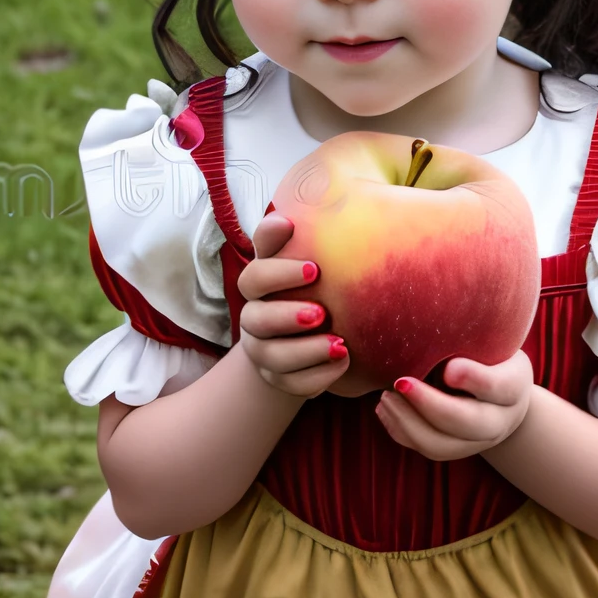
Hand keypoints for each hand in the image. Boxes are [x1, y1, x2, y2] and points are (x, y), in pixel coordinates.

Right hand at [236, 212, 348, 397]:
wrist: (308, 332)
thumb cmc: (310, 285)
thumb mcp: (304, 256)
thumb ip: (294, 238)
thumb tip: (294, 213)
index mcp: (260, 284)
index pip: (256, 276)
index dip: (279, 273)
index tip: (315, 268)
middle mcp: (254, 317)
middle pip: (255, 319)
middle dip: (287, 316)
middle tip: (321, 312)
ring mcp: (263, 351)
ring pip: (272, 356)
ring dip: (305, 351)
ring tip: (339, 344)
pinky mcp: (279, 379)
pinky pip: (292, 383)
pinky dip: (318, 376)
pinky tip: (343, 362)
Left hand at [375, 351, 533, 460]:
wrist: (497, 392)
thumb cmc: (488, 352)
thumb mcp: (491, 338)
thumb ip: (471, 337)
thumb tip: (432, 340)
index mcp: (513, 386)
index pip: (500, 386)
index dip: (473, 378)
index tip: (448, 368)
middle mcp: (500, 420)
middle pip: (467, 423)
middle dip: (429, 405)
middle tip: (400, 382)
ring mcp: (476, 441)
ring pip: (441, 445)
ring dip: (408, 422)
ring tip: (385, 396)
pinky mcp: (453, 449)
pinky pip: (425, 448)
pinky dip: (400, 430)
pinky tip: (385, 407)